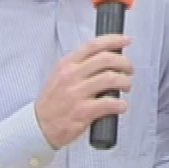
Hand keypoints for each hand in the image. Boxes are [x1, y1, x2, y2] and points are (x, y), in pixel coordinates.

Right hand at [35, 34, 132, 149]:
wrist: (39, 126)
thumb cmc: (53, 102)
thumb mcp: (60, 75)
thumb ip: (79, 65)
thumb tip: (106, 58)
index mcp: (67, 64)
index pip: (93, 45)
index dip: (113, 40)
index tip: (126, 41)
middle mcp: (71, 76)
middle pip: (106, 59)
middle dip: (124, 63)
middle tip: (129, 70)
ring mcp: (77, 93)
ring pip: (110, 78)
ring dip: (125, 82)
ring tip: (126, 87)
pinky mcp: (83, 111)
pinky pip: (109, 103)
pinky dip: (120, 104)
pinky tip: (121, 106)